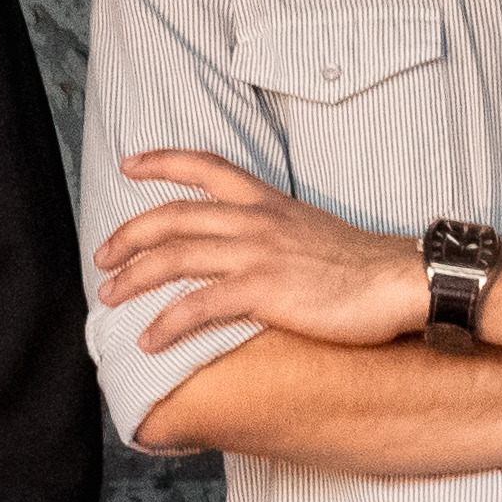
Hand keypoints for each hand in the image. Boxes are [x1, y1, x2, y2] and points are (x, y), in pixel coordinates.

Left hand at [100, 154, 428, 358]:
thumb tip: (261, 256)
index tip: (130, 164)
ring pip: (174, 256)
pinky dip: (166, 322)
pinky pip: (198, 304)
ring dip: (133, 278)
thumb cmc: (367, 267)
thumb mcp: (315, 233)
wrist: (401, 279)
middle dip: (128, 235)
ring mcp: (256, 253)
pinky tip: (148, 339)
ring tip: (107, 299)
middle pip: (173, 216)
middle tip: (101, 258)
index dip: (162, 161)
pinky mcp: (263, 291)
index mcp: (268, 203)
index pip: (205, 167)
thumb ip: (280, 235)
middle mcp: (255, 221)